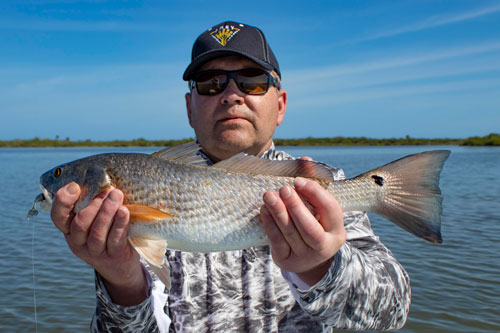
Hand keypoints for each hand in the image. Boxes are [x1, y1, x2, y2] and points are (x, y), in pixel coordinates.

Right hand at [50, 182, 147, 304]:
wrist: (120, 267)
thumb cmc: (108, 233)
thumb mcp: (96, 220)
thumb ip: (94, 203)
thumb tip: (102, 176)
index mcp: (70, 230)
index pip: (58, 217)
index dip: (62, 202)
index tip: (74, 186)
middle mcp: (78, 242)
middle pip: (80, 224)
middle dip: (94, 204)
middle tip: (108, 189)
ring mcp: (95, 251)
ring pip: (97, 232)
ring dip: (107, 212)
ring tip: (117, 195)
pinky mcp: (113, 256)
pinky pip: (115, 239)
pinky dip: (120, 224)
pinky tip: (125, 211)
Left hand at [259, 160, 345, 285]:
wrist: (307, 258)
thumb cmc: (313, 223)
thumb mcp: (318, 208)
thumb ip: (313, 184)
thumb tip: (305, 159)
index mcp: (337, 231)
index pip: (330, 209)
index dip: (315, 193)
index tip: (298, 180)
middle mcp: (324, 246)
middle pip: (309, 227)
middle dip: (295, 206)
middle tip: (283, 189)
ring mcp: (305, 256)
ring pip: (290, 233)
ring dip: (278, 212)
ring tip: (268, 196)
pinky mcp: (287, 260)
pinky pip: (277, 242)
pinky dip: (269, 224)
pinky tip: (264, 210)